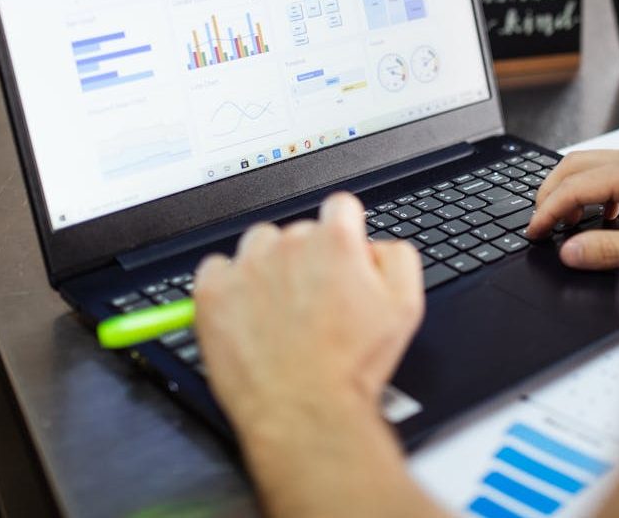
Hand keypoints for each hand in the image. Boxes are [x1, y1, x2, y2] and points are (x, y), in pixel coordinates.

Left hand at [194, 193, 423, 431]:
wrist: (305, 411)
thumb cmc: (352, 366)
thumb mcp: (405, 306)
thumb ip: (397, 258)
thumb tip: (375, 246)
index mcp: (336, 241)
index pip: (340, 208)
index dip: (344, 232)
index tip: (339, 256)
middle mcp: (290, 244)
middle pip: (299, 231)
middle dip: (308, 258)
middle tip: (314, 302)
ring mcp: (248, 266)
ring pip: (258, 245)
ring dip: (268, 267)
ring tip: (279, 310)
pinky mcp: (213, 291)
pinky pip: (216, 268)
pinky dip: (228, 286)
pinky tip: (246, 313)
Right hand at [525, 148, 618, 269]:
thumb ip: (609, 251)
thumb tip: (570, 252)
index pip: (573, 186)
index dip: (547, 211)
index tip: (535, 232)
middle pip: (574, 165)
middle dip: (550, 193)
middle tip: (541, 222)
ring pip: (590, 164)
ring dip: (570, 190)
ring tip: (567, 221)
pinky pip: (610, 170)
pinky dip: (593, 190)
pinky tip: (603, 215)